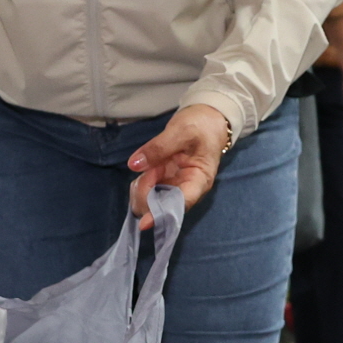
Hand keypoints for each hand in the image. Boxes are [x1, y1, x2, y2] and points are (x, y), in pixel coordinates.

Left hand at [127, 104, 231, 222]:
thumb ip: (158, 147)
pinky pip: (149, 189)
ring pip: (152, 201)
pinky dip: (141, 182)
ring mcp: (175, 185)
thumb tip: (134, 165)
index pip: (181, 203)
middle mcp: (187, 188)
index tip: (144, 223)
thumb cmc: (202, 126)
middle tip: (148, 168)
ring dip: (142, 187)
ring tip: (147, 161)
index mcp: (199, 180)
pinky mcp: (166, 180)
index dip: (162, 214)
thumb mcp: (181, 131)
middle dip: (147, 193)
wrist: (208, 119)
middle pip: (162, 206)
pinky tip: (143, 166)